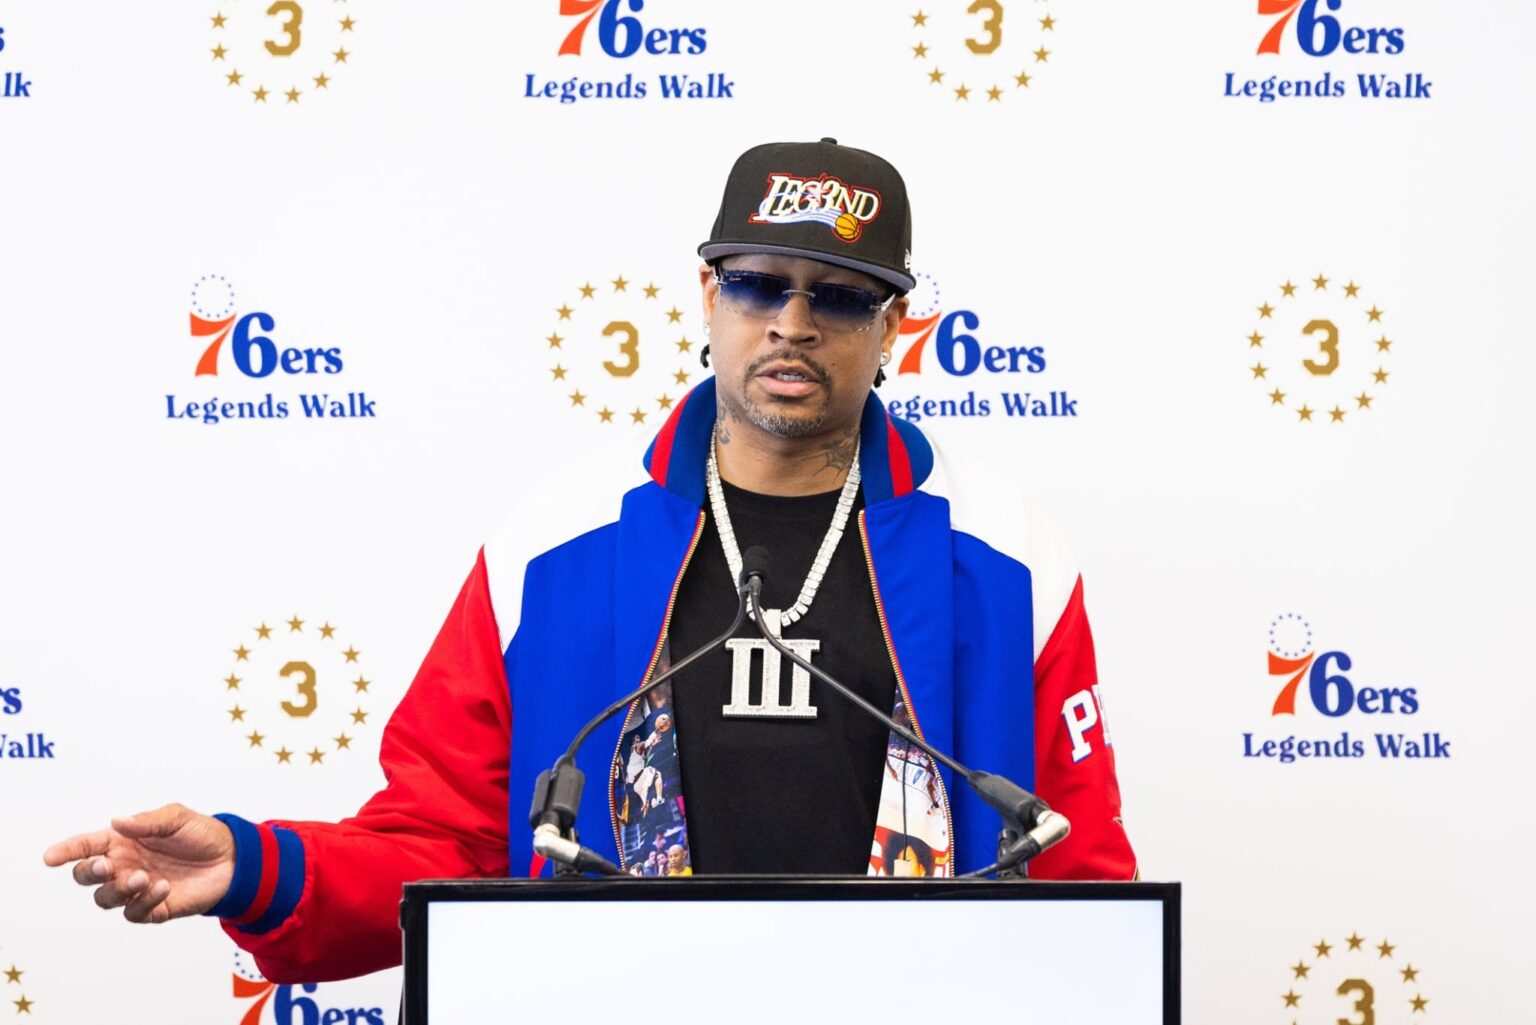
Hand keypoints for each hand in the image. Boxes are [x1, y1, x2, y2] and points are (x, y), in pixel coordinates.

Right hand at [43, 804, 236, 923]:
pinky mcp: (154, 908)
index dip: (67, 850)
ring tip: (142, 876)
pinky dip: (144, 902)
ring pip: (106, 898)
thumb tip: (118, 823)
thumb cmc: (201, 835)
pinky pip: (135, 913)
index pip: (88, 846)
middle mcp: (124, 866)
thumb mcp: (178, 818)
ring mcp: (136, 889)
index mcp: (124, 842)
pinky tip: (162, 887)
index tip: (51, 856)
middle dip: (88, 872)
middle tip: (106, 865)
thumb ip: (148, 821)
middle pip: (87, 876)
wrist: (233, 859)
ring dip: (118, 889)